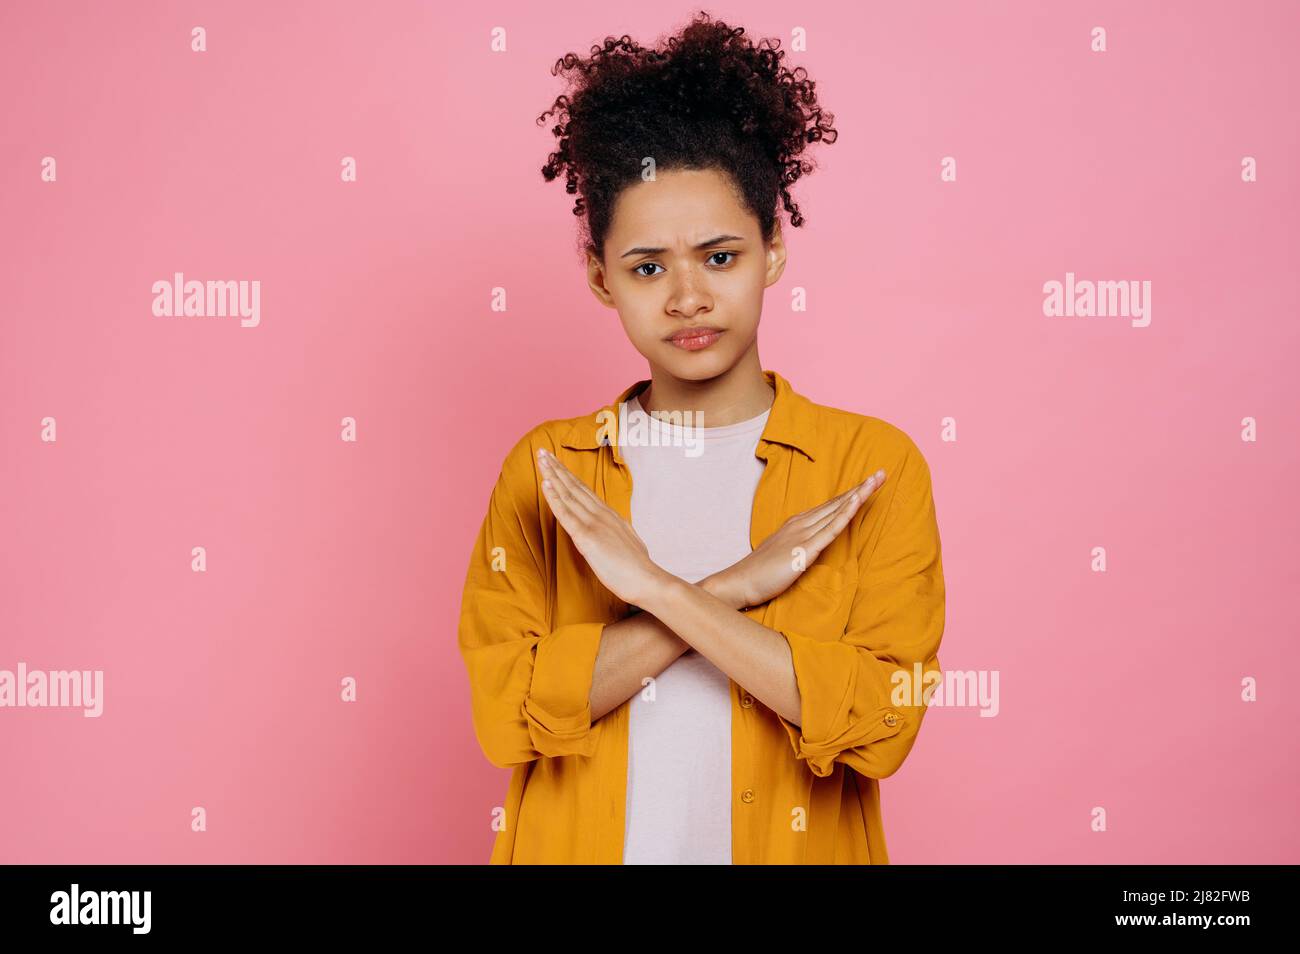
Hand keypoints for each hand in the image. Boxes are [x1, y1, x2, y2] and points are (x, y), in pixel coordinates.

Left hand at [536, 447, 664, 606]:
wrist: (648, 581)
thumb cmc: (638, 569)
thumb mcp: (627, 543)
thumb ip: (616, 533)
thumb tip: (613, 532)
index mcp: (610, 516)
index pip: (585, 491)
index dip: (569, 476)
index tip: (557, 462)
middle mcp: (601, 514)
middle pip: (574, 487)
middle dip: (557, 468)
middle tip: (542, 451)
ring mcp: (594, 524)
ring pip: (568, 494)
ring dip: (552, 475)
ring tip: (541, 459)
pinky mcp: (586, 537)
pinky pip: (566, 514)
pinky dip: (554, 497)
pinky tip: (545, 483)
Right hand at [720, 468, 887, 607]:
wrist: (740, 582)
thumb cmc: (759, 572)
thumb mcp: (782, 553)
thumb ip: (797, 545)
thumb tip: (809, 546)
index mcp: (796, 524)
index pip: (829, 506)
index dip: (850, 494)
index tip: (867, 483)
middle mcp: (801, 524)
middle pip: (837, 503)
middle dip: (860, 488)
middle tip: (881, 473)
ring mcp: (803, 535)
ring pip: (837, 511)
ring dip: (859, 494)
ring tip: (877, 480)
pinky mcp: (805, 550)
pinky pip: (830, 529)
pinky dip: (845, 513)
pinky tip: (858, 501)